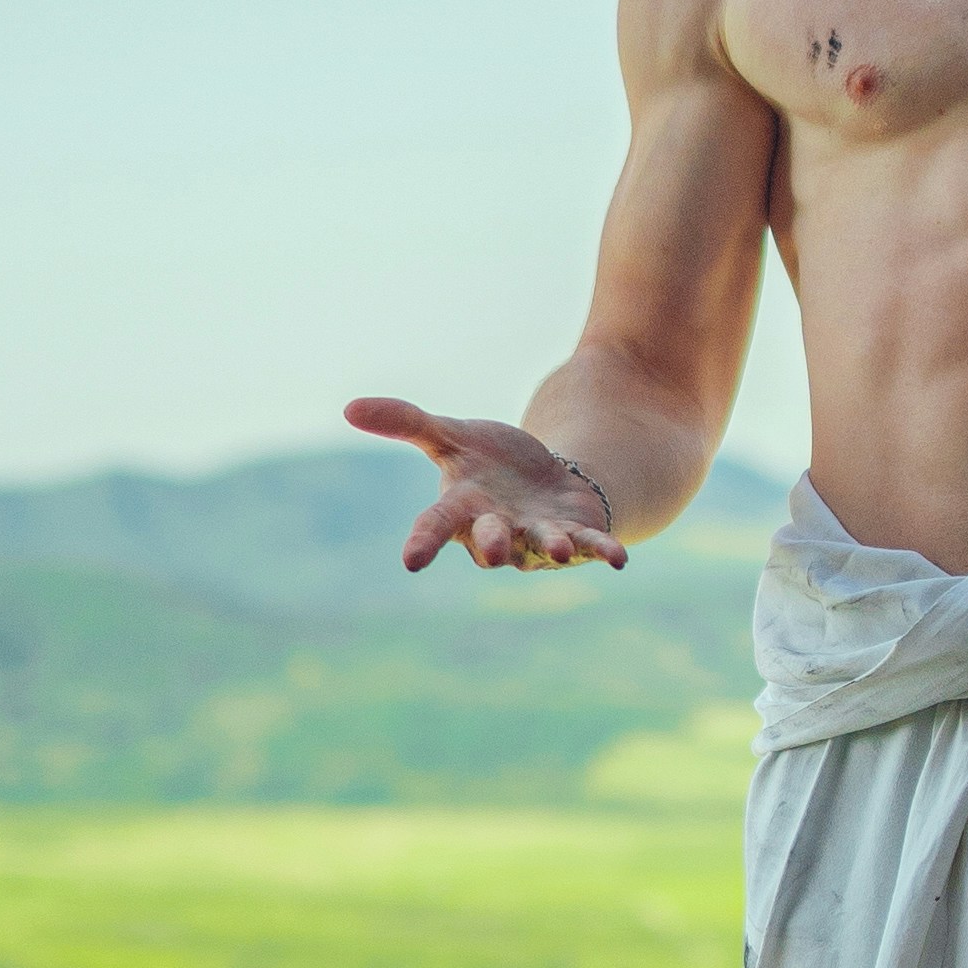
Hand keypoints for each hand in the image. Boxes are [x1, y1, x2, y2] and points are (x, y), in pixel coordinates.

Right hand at [344, 396, 629, 574]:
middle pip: (490, 541)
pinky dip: (602, 552)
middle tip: (494, 548)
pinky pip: (589, 548)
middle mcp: (498, 531)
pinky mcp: (576, 537)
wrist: (544, 481)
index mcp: (463, 508)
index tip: (410, 561)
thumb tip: (348, 407)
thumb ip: (406, 423)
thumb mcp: (451, 436)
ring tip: (561, 548)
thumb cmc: (489, 463)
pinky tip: (619, 559)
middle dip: (493, 544)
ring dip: (550, 547)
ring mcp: (537, 538)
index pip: (437, 525)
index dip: (424, 542)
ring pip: (540, 547)